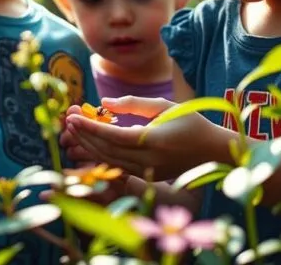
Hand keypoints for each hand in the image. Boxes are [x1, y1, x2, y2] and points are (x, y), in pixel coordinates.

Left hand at [65, 96, 221, 180]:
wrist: (213, 150)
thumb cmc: (190, 121)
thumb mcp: (164, 105)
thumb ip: (133, 104)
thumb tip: (104, 103)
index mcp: (153, 140)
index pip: (113, 136)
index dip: (90, 127)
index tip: (72, 117)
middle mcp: (148, 160)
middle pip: (107, 151)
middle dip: (84, 136)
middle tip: (68, 121)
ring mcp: (148, 172)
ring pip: (110, 161)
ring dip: (89, 147)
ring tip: (74, 132)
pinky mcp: (148, 177)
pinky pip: (118, 168)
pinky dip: (102, 157)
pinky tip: (90, 146)